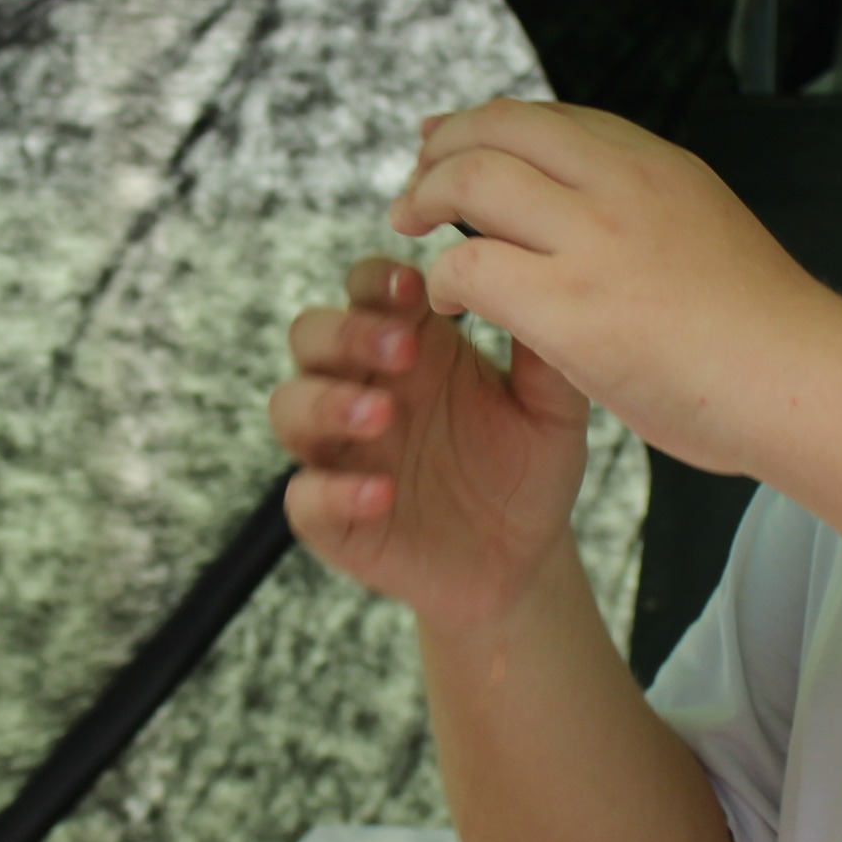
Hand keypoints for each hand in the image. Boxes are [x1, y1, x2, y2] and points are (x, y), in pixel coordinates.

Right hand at [271, 255, 588, 631]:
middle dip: (347, 333)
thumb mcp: (551, 409)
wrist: (525, 560)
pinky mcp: (333, 517)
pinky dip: (332, 491)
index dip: (377, 281)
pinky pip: (304, 497)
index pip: (367, 289)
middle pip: (312, 334)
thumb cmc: (531, 469)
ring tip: (382, 416)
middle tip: (403, 350)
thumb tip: (542, 281)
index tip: (413, 287)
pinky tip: (381, 492)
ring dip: (326, 402)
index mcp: (410, 346)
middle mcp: (363, 388)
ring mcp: (341, 452)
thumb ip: (542, 353)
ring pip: (290, 406)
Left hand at [389, 99, 841, 476]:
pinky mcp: (570, 305)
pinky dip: (440, 278)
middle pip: (502, 126)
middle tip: (412, 187)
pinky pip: (469, 266)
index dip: (490, 125)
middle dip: (443, 149)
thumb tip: (612, 236)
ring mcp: (595, 240)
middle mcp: (624, 184)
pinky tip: (443, 303)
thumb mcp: (708, 238)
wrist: (807, 385)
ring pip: (472, 178)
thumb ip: (650, 222)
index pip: (554, 120)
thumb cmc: (769, 341)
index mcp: (660, 168)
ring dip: (424, 198)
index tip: (451, 141)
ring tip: (407, 229)